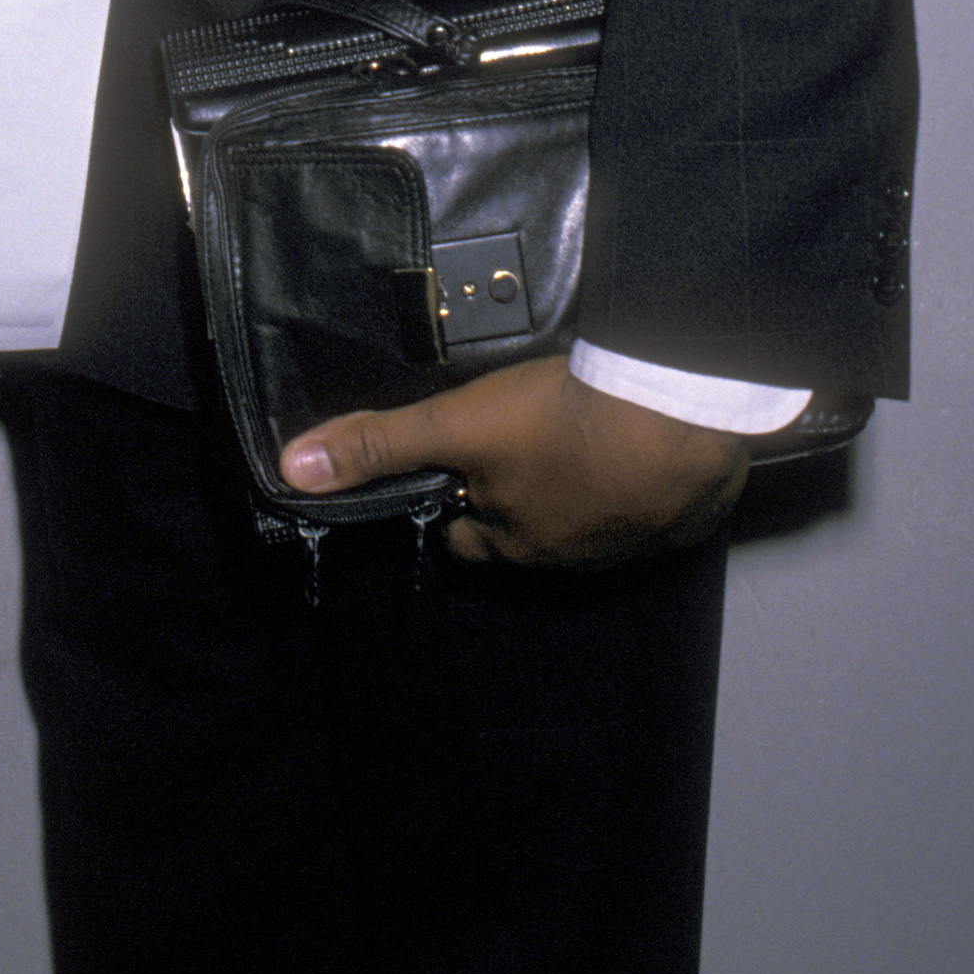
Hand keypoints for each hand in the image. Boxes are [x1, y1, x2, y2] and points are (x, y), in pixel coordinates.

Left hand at [277, 355, 750, 567]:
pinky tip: (633, 447)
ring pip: (583, 524)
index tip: (450, 469)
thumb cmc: (560, 421)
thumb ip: (380, 444)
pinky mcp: (680, 520)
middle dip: (510, 500)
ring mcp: (630, 543)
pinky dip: (633, 487)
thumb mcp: (457, 424)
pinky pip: (645, 512)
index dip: (451, 502)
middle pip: (522, 533)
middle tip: (509, 447)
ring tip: (569, 439)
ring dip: (573, 493)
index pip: (464, 536)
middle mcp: (569, 557)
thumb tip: (293, 470)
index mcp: (515, 541)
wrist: (677, 416)